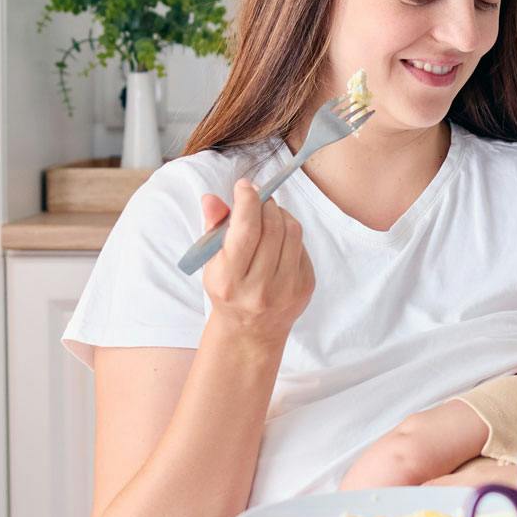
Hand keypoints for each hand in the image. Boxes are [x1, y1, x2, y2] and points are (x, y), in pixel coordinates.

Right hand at [200, 179, 314, 344]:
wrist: (250, 331)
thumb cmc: (228, 290)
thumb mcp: (212, 263)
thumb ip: (213, 228)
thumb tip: (212, 198)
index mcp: (229, 281)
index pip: (245, 231)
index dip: (247, 201)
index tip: (245, 186)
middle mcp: (259, 288)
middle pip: (272, 227)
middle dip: (265, 204)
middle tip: (258, 198)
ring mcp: (286, 289)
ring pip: (292, 232)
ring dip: (281, 214)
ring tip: (269, 215)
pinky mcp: (305, 287)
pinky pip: (302, 246)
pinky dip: (290, 234)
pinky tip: (279, 239)